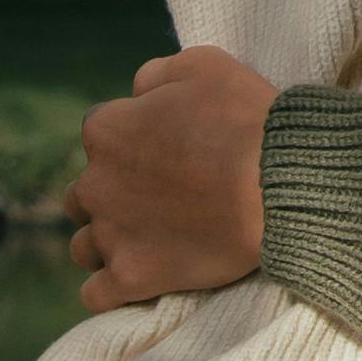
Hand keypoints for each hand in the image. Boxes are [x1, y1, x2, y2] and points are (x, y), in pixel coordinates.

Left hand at [66, 47, 277, 306]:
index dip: (131, 138)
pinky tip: (133, 281)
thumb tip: (138, 91)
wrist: (279, 183)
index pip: (100, 131)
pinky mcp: (132, 276)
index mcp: (108, 130)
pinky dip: (109, 290)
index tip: (164, 148)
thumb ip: (157, 75)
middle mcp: (95, 183)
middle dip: (110, 195)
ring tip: (145, 243)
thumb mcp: (205, 65)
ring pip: (83, 247)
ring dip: (105, 244)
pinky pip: (95, 294)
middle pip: (82, 194)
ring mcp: (111, 234)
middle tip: (156, 199)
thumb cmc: (247, 119)